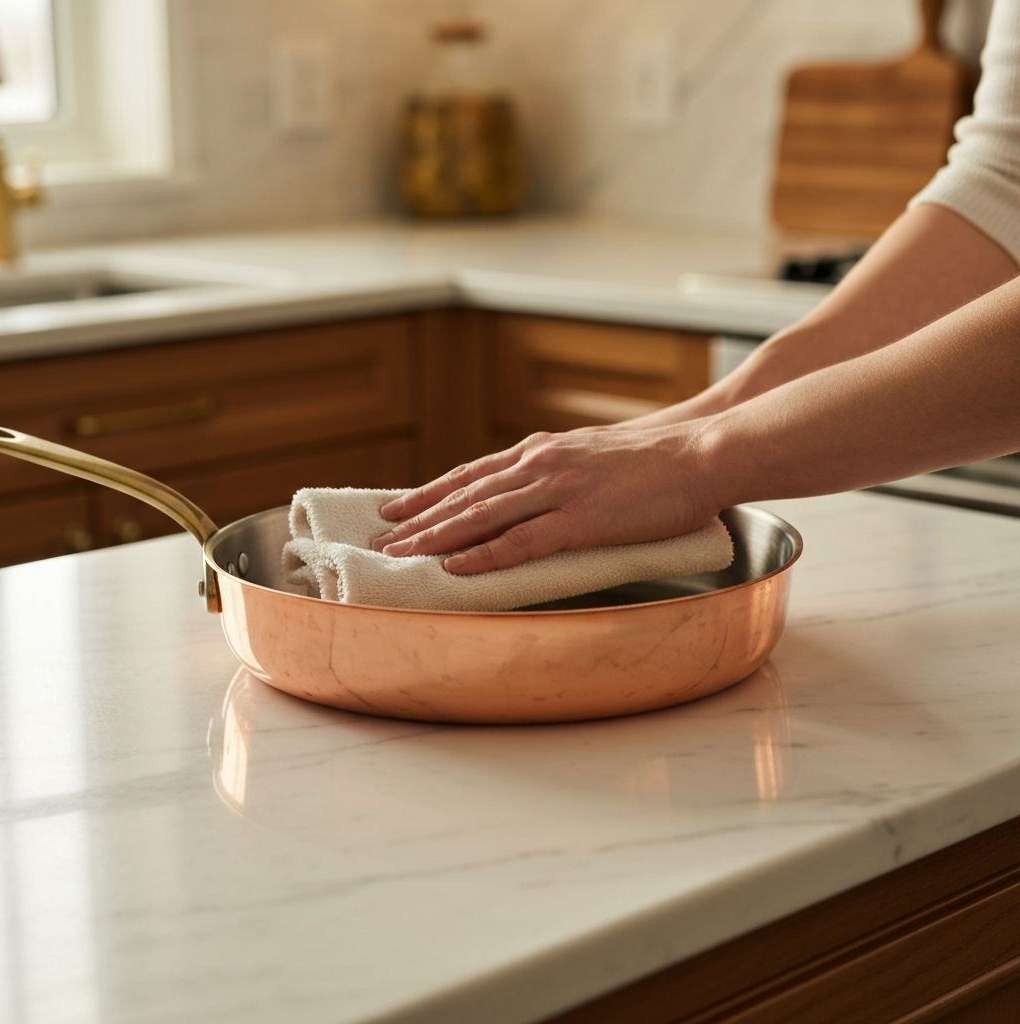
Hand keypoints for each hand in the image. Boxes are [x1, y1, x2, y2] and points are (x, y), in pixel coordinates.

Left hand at [372, 426, 719, 574]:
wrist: (700, 450)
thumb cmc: (657, 456)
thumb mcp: (594, 454)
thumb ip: (560, 471)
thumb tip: (539, 489)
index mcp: (542, 451)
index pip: (473, 474)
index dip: (433, 492)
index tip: (400, 506)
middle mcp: (539, 465)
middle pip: (465, 494)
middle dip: (420, 517)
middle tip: (383, 537)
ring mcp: (557, 490)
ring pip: (481, 516)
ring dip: (436, 536)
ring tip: (400, 554)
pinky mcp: (579, 519)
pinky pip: (520, 541)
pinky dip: (483, 555)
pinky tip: (454, 566)